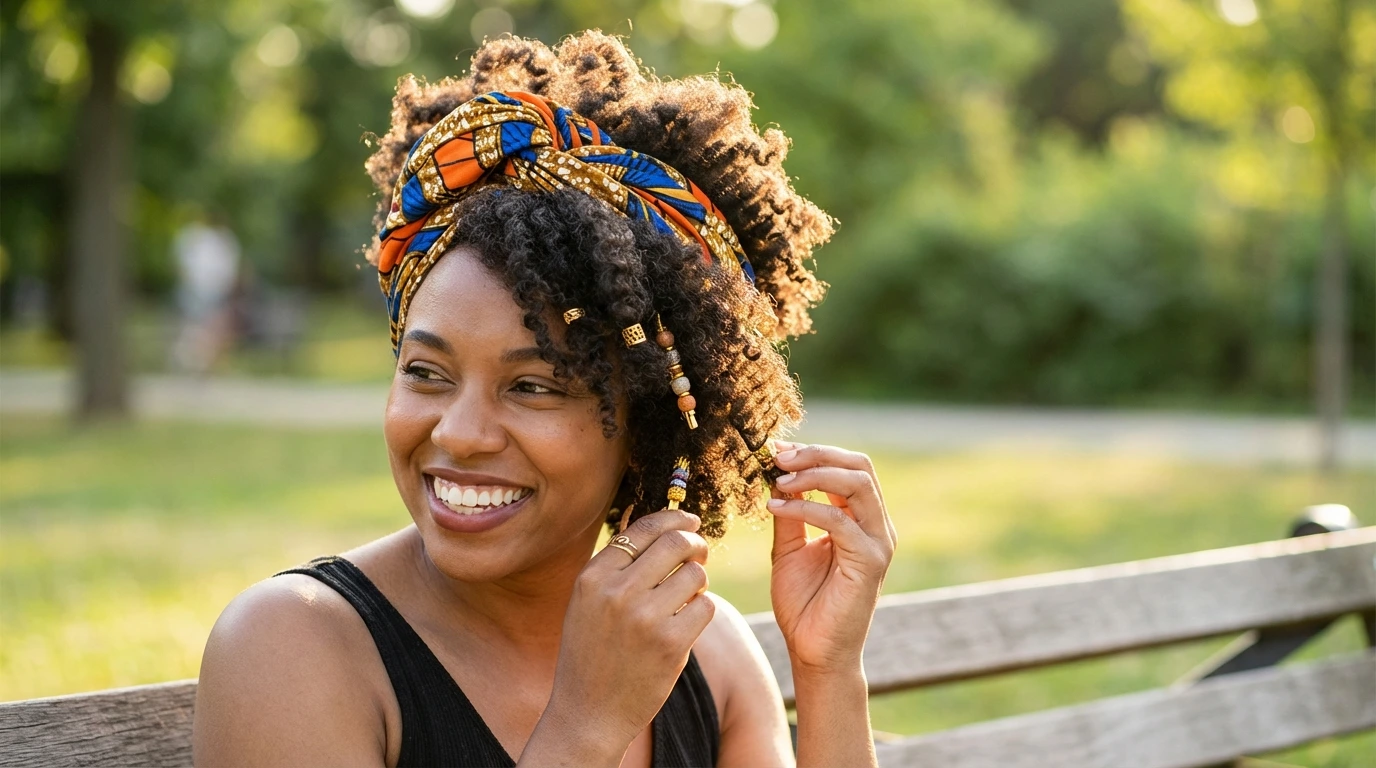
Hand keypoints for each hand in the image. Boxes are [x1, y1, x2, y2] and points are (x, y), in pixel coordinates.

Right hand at [530, 510, 713, 764]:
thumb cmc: (592, 650)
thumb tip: (657, 521)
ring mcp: (644, 617)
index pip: (644, 528)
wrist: (589, 711)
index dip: (674, 518)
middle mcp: (616, 592)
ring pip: (695, 574)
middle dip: (695, 543)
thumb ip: (618, 563)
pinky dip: (701, 610)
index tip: (689, 520)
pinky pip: (705, 606)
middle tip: (699, 552)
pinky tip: (685, 622)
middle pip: (676, 543)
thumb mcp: (589, 601)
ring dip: (698, 582)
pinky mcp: (670, 643)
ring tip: (685, 597)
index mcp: (593, 576)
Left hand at [766, 442, 894, 673]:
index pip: (848, 467)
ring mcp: (878, 543)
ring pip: (857, 484)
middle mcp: (876, 526)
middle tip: (779, 456)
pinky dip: (807, 507)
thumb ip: (790, 512)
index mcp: (861, 520)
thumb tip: (779, 474)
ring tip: (779, 478)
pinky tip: (777, 506)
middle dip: (817, 454)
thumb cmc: (804, 603)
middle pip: (859, 466)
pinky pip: (841, 521)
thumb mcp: (789, 547)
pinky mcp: (871, 562)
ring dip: (814, 474)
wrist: (813, 651)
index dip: (814, 453)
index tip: (776, 449)